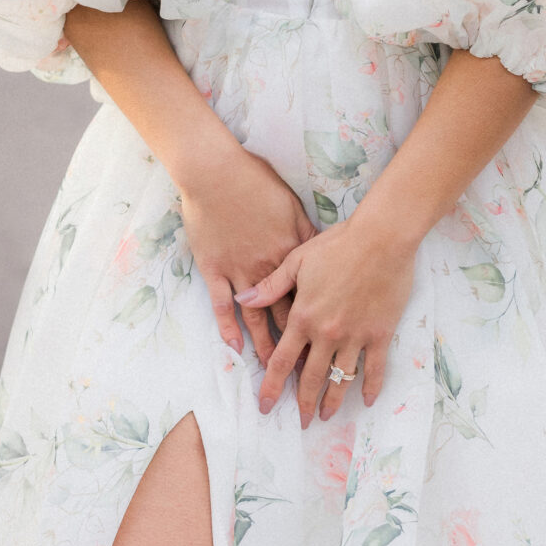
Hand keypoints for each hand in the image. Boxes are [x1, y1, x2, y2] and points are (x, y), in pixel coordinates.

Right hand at [175, 141, 314, 363]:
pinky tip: (233, 348)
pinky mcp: (214, 269)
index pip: (310, 298)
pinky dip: (228, 327)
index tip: (330, 345)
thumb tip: (323, 250)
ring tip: (271, 372)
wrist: (216, 172)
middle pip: (287, 315)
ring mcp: (240, 271)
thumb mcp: (292, 206)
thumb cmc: (255, 181)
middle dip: (297, 346)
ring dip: (265, 346)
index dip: (320, 323)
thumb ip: (306, 233)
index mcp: (291, 255)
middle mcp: (268, 270)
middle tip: (306, 373)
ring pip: (257, 317)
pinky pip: (222, 305)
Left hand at [243, 214, 416, 425]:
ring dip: (332, 401)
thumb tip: (242, 302)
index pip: (281, 362)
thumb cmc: (338, 244)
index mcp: (303, 317)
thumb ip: (270, 287)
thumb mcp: (296, 261)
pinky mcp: (380, 334)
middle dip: (302, 403)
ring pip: (341, 379)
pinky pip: (374, 368)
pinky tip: (366, 400)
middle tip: (299, 422)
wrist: (381, 238)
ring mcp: (355, 337)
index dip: (271, 387)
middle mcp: (327, 334)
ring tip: (326, 416)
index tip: (265, 406)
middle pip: (310, 378)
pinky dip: (370, 387)